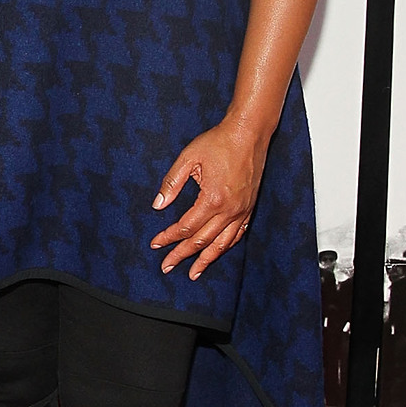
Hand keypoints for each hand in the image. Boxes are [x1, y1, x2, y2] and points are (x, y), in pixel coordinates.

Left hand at [150, 118, 268, 279]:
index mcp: (212, 199)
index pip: (185, 227)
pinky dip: (226, 246)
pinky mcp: (250, 207)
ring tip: (193, 273)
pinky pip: (238, 234)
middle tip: (167, 267)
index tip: (155, 244)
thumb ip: (171, 183)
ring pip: (222, 244)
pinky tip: (218, 252)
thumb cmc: (218, 142)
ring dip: (206, 260)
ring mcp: (242, 210)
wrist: (248, 133)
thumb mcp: (188, 158)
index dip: (168, 237)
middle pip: (202, 241)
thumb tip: (158, 205)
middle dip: (182, 256)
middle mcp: (230, 209)